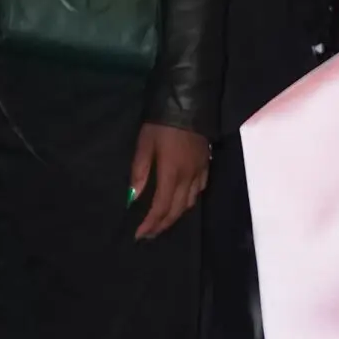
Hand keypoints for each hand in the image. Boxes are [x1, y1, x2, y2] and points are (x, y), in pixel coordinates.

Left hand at [128, 124, 209, 239]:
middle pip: (176, 210)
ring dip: (175, 215)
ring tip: (163, 220)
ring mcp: (200, 172)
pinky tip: (181, 201)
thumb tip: (133, 197)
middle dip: (162, 225)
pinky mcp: (206, 165)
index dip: (150, 223)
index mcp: (171, 174)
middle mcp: (188, 178)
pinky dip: (188, 201)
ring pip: (189, 203)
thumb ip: (140, 172)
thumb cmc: (161, 124)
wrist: (188, 104)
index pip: (161, 207)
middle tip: (149, 234)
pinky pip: (199, 190)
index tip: (139, 234)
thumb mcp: (144, 145)